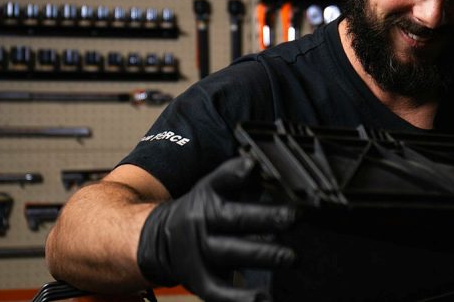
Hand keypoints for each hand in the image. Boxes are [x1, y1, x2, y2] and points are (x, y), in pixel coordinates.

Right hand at [137, 156, 295, 301]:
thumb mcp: (210, 187)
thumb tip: (260, 166)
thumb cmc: (199, 211)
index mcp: (206, 198)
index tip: (254, 167)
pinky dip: (241, 298)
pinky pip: (220, 292)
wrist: (161, 240)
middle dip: (266, 218)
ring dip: (263, 255)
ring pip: (232, 253)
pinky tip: (264, 299)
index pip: (222, 182)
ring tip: (290, 257)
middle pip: (235, 219)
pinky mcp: (200, 282)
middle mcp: (201, 225)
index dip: (237, 173)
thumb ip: (234, 177)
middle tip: (293, 217)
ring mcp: (199, 254)